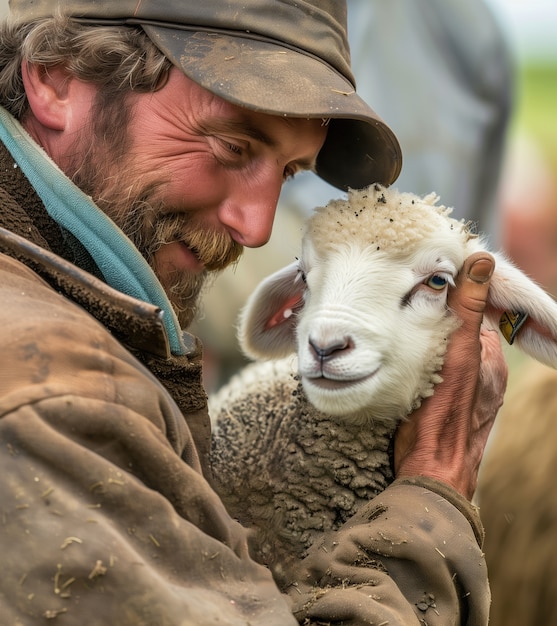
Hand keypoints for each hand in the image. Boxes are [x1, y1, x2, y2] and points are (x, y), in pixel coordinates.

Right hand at [394, 253, 507, 499]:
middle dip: (434, 320)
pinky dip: (421, 364)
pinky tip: (401, 365)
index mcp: (490, 358)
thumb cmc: (442, 416)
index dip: (451, 298)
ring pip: (443, 354)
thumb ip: (467, 308)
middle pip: (456, 333)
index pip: (472, 312)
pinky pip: (434, 374)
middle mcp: (484, 375)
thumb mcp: (456, 353)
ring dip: (424, 342)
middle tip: (404, 310)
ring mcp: (466, 395)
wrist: (430, 474)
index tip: (425, 286)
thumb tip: (481, 260)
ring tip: (398, 333)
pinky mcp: (446, 409)